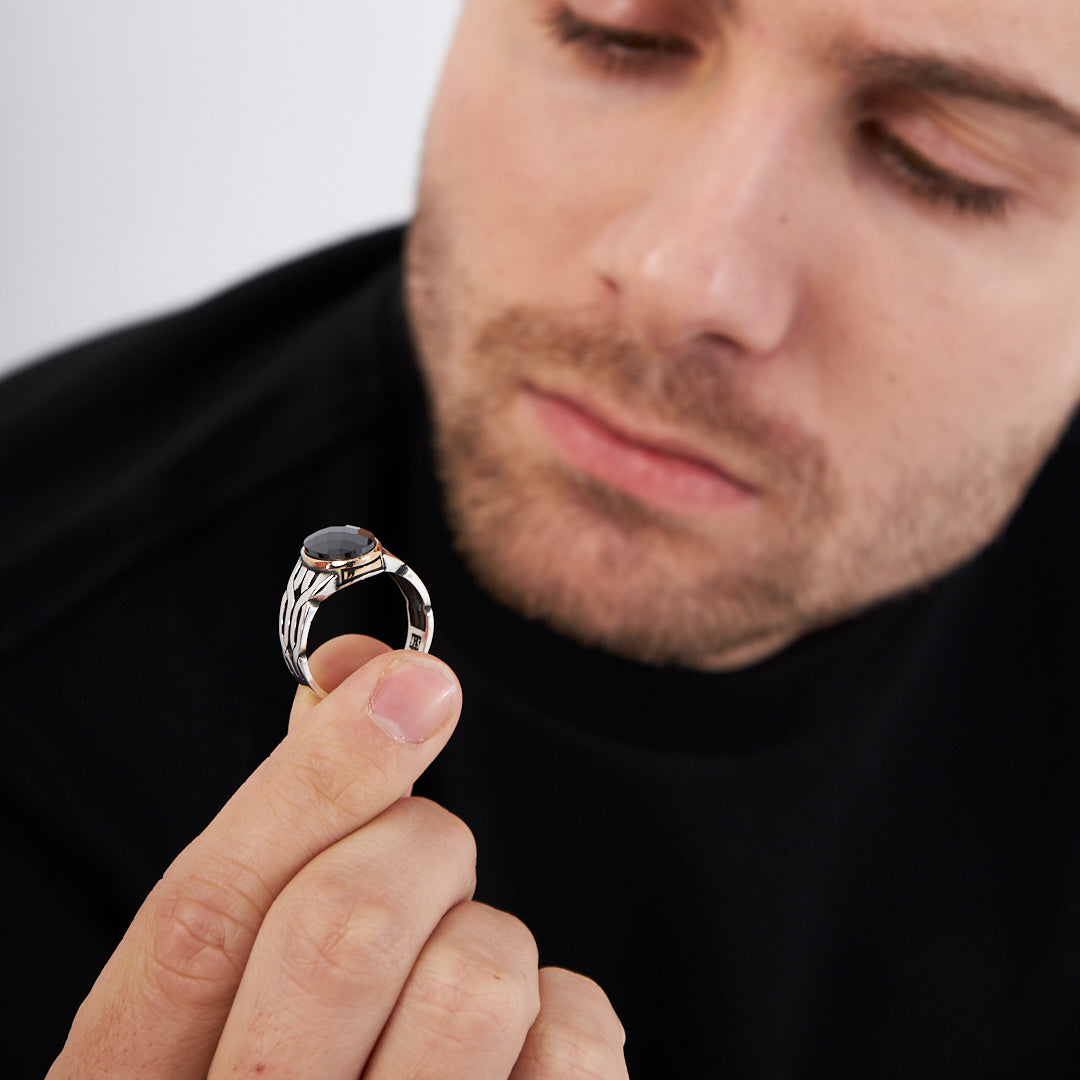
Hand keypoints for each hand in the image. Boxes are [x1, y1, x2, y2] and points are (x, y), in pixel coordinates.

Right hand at [47, 636, 627, 1077]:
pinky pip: (574, 1034)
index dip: (316, 775)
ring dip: (485, 941)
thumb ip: (282, 842)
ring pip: (476, 973)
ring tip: (453, 990)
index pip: (209, 911)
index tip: (409, 682)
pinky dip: (560, 1011)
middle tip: (424, 863)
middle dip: (415, 846)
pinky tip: (512, 1056)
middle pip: (345, 926)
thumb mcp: (232, 992)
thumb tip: (360, 681)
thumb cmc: (290, 1079)